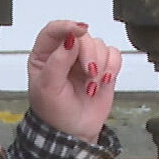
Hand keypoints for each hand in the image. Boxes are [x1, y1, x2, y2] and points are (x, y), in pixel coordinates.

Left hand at [26, 20, 120, 143]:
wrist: (73, 132)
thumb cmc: (54, 112)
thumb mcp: (48, 88)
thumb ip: (57, 62)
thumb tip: (70, 39)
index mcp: (44, 55)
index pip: (53, 30)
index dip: (67, 26)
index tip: (79, 32)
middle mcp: (65, 53)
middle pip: (82, 36)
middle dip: (89, 55)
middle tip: (89, 74)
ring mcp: (84, 59)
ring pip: (99, 45)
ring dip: (100, 65)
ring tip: (91, 86)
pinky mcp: (103, 67)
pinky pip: (114, 55)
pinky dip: (112, 67)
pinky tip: (103, 82)